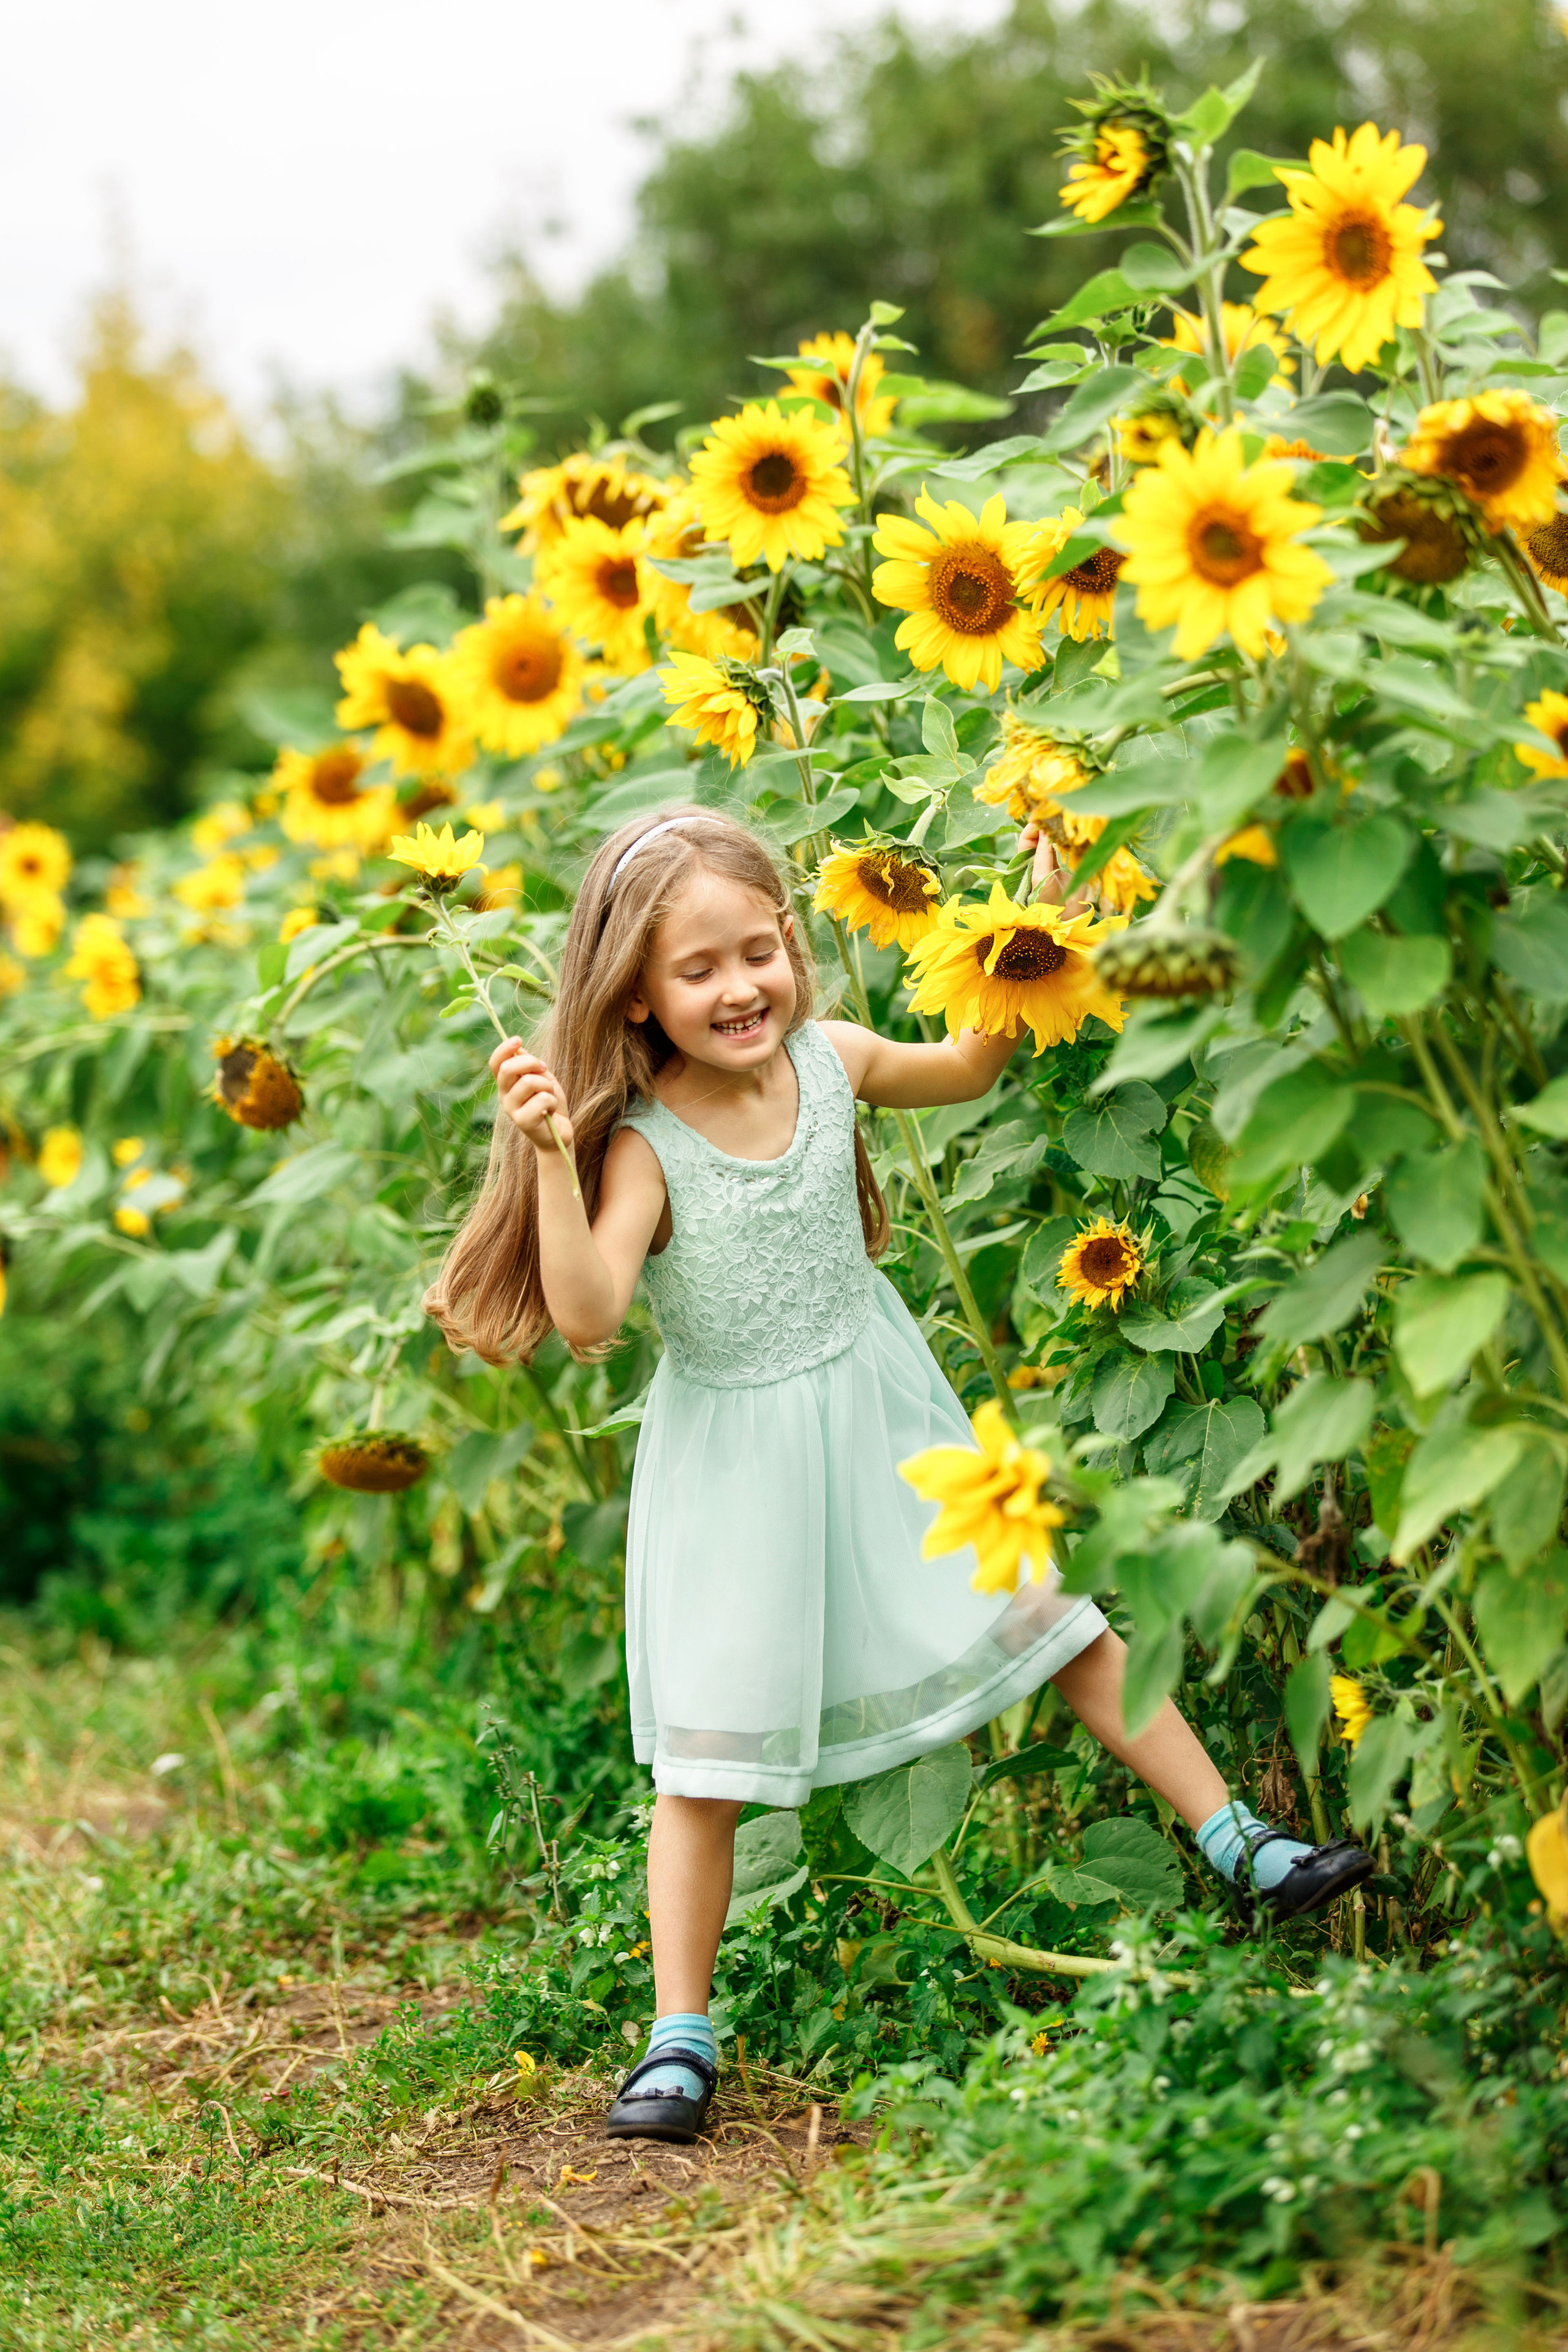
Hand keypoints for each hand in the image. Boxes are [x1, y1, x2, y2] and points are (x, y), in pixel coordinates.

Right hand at [491, 1037, 575, 1157]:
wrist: (559, 1132)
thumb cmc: (550, 1103)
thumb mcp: (541, 1078)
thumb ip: (528, 1065)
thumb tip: (517, 1048)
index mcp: (507, 1083)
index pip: (495, 1063)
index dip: (503, 1048)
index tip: (518, 1039)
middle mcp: (504, 1095)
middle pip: (508, 1069)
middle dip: (531, 1063)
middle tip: (544, 1069)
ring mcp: (511, 1109)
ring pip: (528, 1082)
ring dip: (547, 1085)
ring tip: (550, 1095)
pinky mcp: (522, 1122)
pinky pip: (542, 1099)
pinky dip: (553, 1101)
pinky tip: (551, 1110)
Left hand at [1017, 821, 1090, 916]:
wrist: (1067, 917)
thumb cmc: (1047, 899)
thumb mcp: (1040, 876)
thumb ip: (1042, 854)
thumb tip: (1044, 830)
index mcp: (1029, 860)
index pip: (1028, 838)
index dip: (1032, 828)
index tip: (1040, 822)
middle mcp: (1043, 856)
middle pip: (1043, 834)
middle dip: (1048, 824)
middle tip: (1055, 816)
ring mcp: (1059, 858)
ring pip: (1057, 837)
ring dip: (1061, 829)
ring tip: (1066, 821)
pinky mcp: (1073, 861)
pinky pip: (1071, 844)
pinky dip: (1073, 837)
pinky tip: (1075, 832)